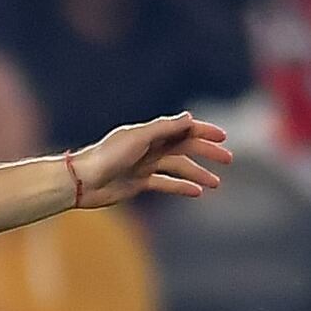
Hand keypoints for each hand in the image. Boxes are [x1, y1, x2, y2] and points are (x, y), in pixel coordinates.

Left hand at [67, 114, 230, 207]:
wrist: (82, 182)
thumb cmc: (107, 156)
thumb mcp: (139, 138)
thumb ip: (165, 128)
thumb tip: (190, 117)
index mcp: (149, 133)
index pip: (183, 129)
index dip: (203, 132)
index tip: (223, 138)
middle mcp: (148, 147)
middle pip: (184, 147)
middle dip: (207, 152)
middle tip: (228, 159)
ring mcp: (144, 165)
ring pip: (178, 167)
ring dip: (197, 174)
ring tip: (215, 183)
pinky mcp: (138, 183)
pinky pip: (165, 183)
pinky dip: (180, 187)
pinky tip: (196, 192)